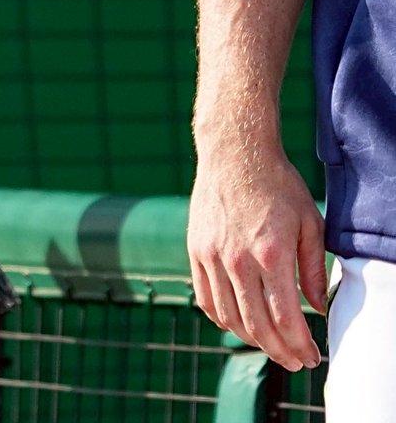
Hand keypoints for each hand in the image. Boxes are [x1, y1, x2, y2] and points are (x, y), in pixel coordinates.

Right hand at [188, 145, 325, 370]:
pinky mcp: (196, 250)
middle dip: (279, 352)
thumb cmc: (277, 184)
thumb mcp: (310, 223)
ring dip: (251, 340)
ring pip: (229, 318)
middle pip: (257, 327)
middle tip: (293, 360)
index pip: (286, 319)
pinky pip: (205, 298)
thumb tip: (318, 308)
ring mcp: (212, 256)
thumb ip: (315, 270)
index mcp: (271, 254)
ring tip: (268, 344)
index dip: (300, 346)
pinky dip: (221, 319)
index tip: (310, 356)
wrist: (235, 152)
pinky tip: (237, 322)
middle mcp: (238, 260)